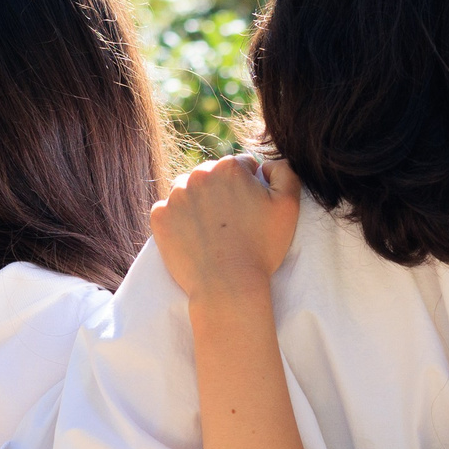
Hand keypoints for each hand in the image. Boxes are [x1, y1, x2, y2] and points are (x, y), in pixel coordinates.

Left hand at [151, 155, 301, 302]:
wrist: (227, 285)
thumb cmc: (262, 248)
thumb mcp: (289, 206)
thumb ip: (285, 172)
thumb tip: (267, 163)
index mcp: (229, 167)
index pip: (242, 166)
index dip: (251, 187)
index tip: (251, 210)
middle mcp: (199, 174)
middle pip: (213, 175)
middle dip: (222, 192)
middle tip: (232, 223)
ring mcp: (175, 195)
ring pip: (189, 191)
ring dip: (199, 203)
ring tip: (213, 230)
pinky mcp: (159, 217)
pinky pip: (170, 211)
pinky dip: (179, 221)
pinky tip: (194, 238)